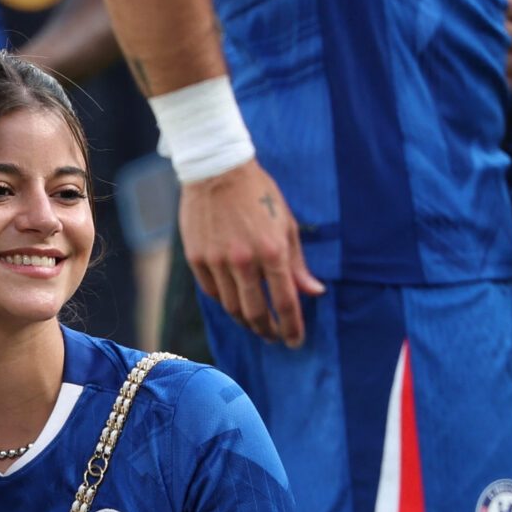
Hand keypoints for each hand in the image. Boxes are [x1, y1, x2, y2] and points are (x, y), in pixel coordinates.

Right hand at [178, 158, 323, 346]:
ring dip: (247, 323)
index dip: (292, 327)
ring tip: (256, 325)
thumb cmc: (258, 194)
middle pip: (256, 313)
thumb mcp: (286, 224)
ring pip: (232, 308)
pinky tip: (235, 303)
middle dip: (268, 331)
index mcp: (272, 251)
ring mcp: (217, 261)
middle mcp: (244, 261)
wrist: (216, 169)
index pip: (285, 302)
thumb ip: (298, 264)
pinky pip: (213, 293)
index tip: (296, 342)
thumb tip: (314, 292)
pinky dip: (226, 303)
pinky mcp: (197, 258)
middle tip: (275, 338)